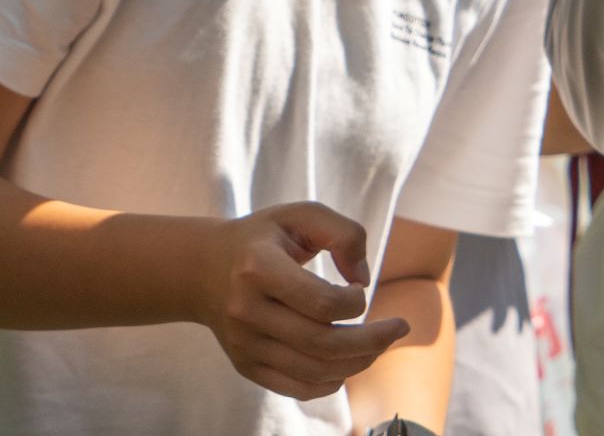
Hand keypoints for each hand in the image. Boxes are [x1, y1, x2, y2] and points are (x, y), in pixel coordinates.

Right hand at [193, 202, 409, 400]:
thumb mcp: (301, 215)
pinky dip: (331, 382)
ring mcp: (244, 344)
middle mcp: (246, 310)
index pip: (322, 303)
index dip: (355, 302)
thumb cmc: (265, 238)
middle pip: (322, 344)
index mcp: (258, 267)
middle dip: (373, 340)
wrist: (203, 268)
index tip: (359, 289)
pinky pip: (297, 388)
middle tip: (400, 328)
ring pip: (314, 372)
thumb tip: (363, 279)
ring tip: (380, 345)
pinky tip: (349, 364)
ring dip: (358, 362)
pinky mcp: (245, 366)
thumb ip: (344, 232)